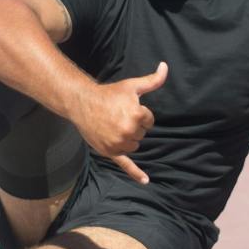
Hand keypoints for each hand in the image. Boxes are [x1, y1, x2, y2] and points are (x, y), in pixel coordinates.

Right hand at [73, 62, 167, 183]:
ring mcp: (119, 143)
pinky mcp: (110, 152)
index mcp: (137, 115)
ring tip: (113, 125)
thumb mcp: (132, 86)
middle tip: (117, 115)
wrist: (82, 103)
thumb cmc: (109, 94)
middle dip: (133, 125)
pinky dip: (136, 174)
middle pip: (142, 134)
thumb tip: (165, 66)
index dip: (139, 113)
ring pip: (134, 145)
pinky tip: (146, 181)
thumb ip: (153, 80)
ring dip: (128, 138)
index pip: (149, 121)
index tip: (125, 107)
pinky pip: (126, 165)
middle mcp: (129, 131)